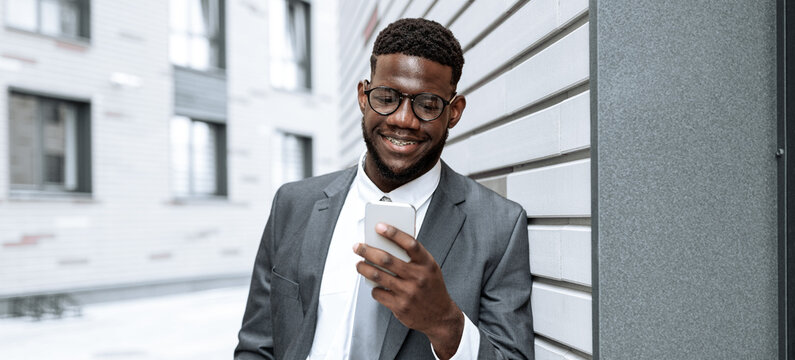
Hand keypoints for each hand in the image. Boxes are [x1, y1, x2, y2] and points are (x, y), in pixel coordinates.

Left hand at [353, 223, 463, 358]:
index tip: (379, 226)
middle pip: (387, 259)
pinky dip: (374, 287)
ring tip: (359, 264)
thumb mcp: (429, 268)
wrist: (440, 316)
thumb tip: (389, 239)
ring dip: (364, 268)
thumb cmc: (431, 287)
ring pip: (378, 276)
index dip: (393, 233)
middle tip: (358, 246)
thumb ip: (413, 256)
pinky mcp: (400, 307)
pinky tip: (375, 285)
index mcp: (427, 264)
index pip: (410, 244)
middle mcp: (418, 277)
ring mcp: (408, 293)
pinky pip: (378, 293)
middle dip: (368, 251)